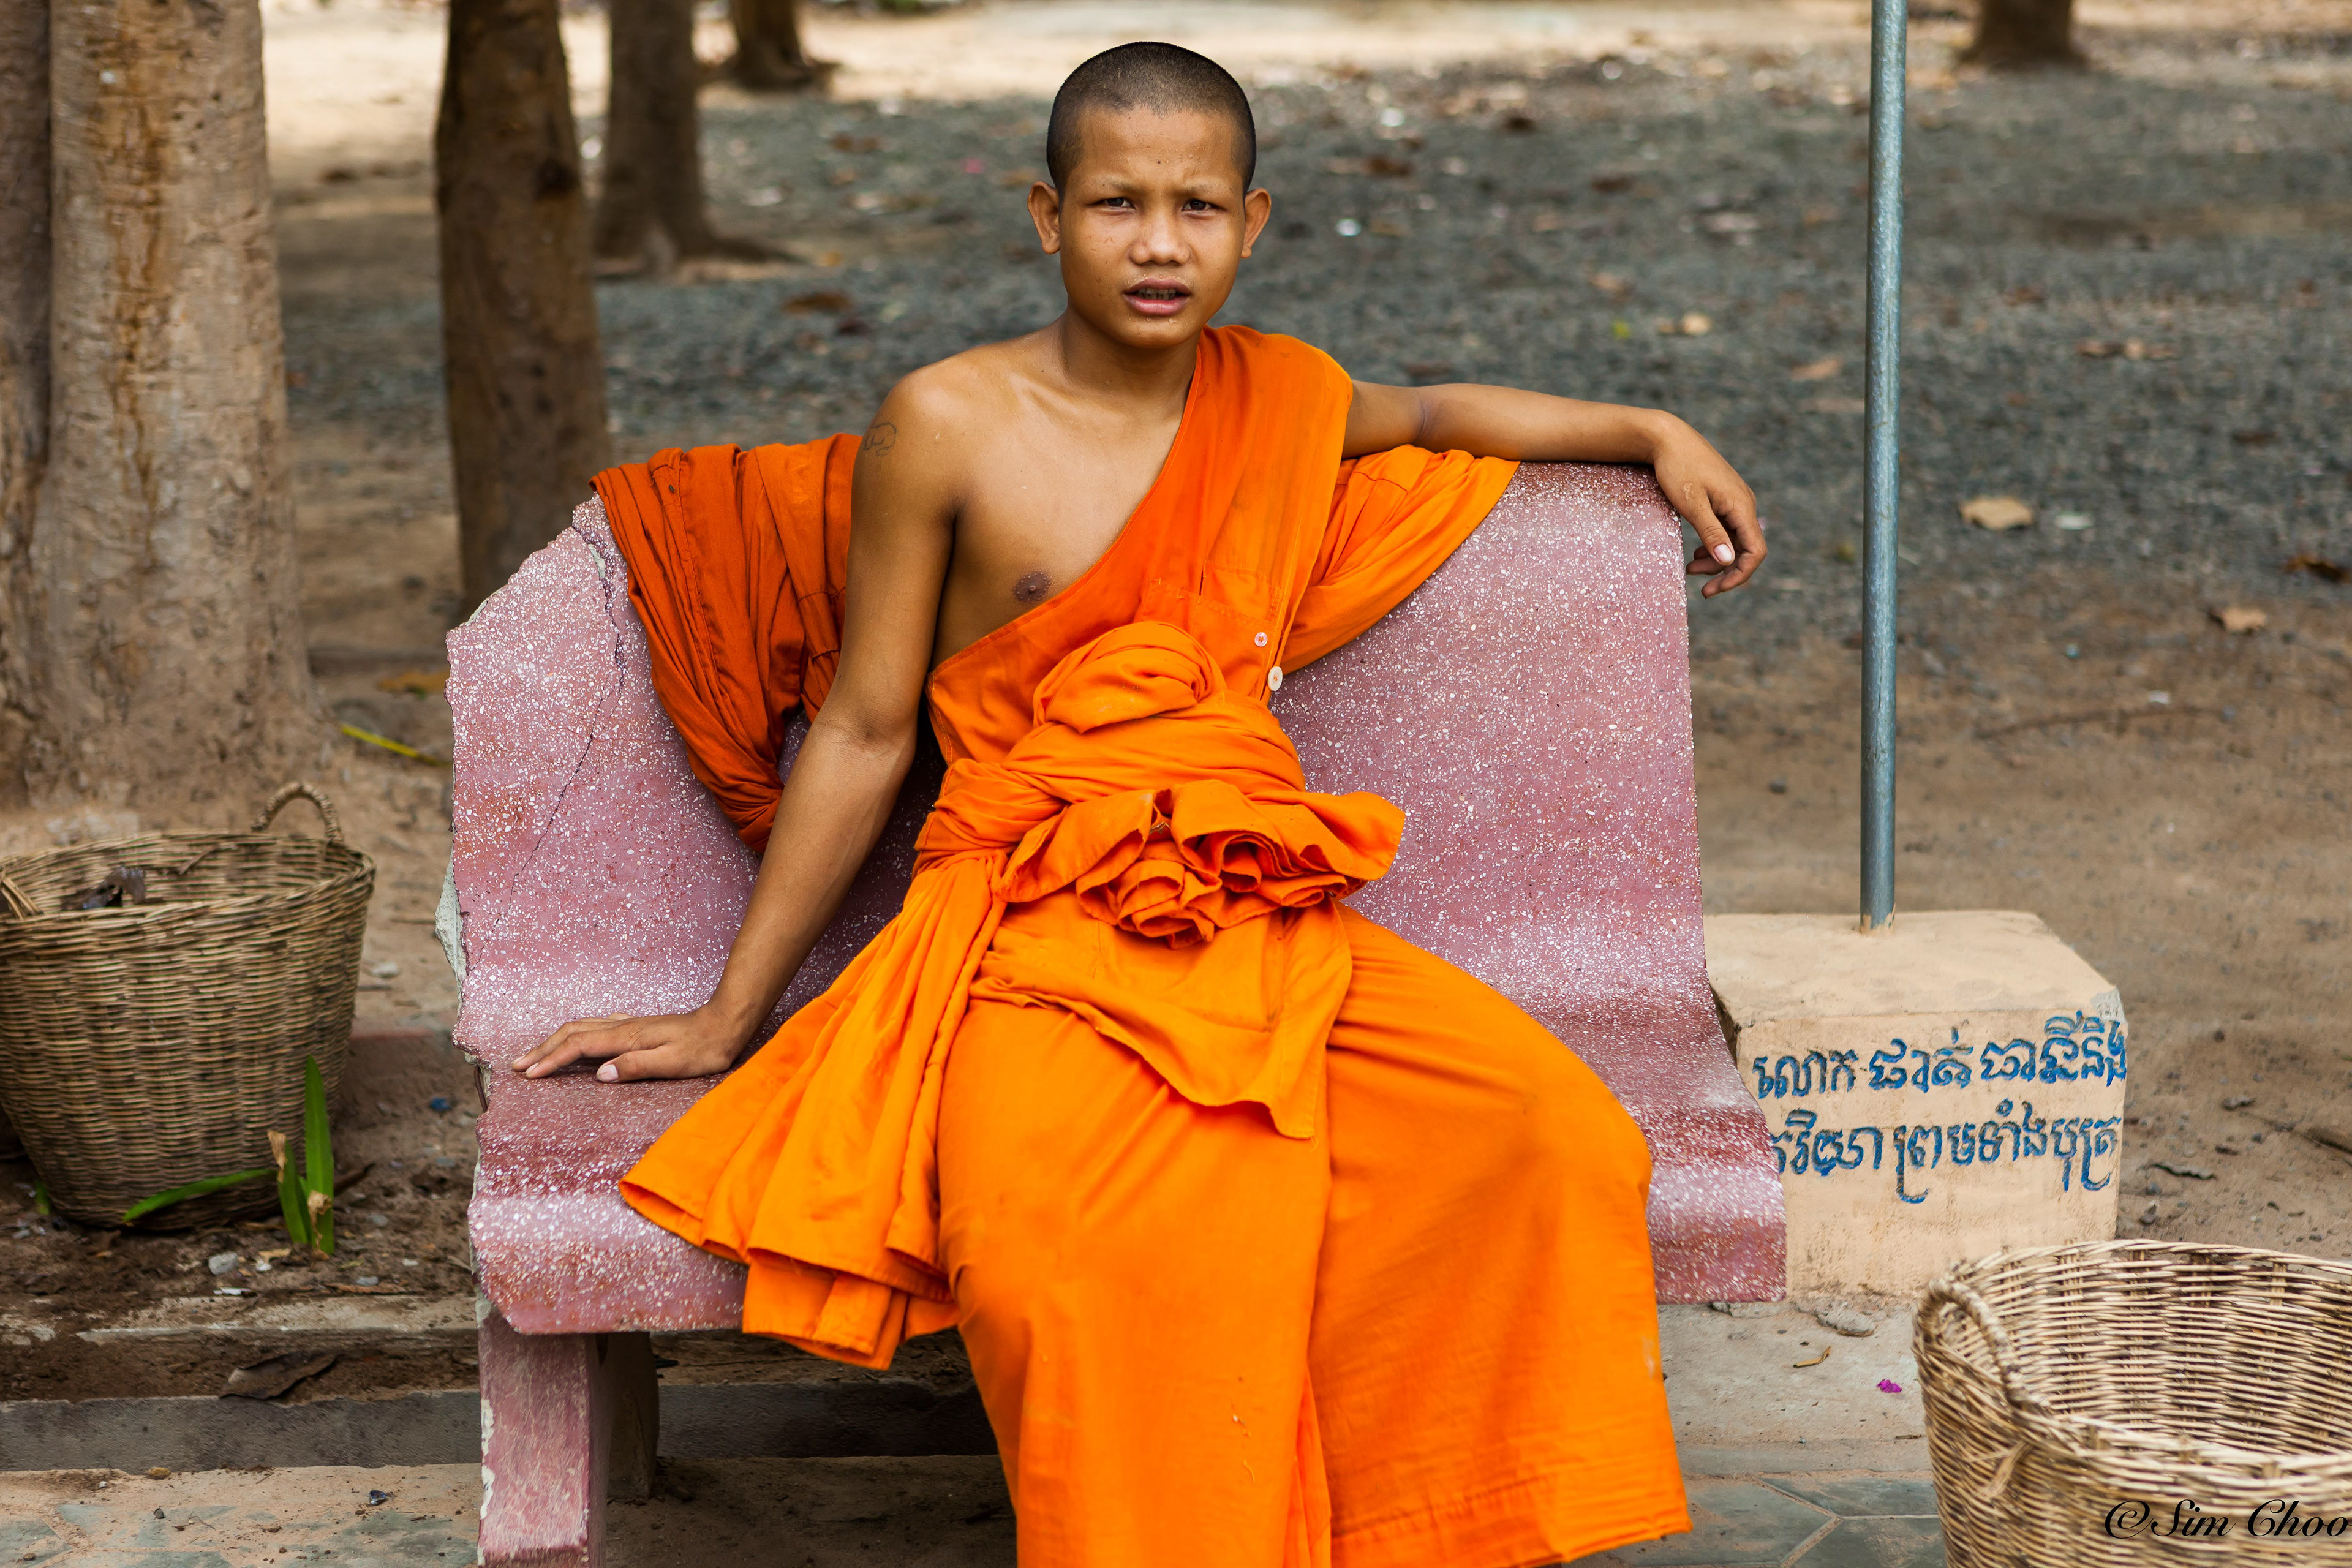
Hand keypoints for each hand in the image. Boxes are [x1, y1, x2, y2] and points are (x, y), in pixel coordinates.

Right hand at [511, 1006, 749, 1082]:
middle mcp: (623, 1026)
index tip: (529, 1074)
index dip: (551, 1060)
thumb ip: (636, 1067)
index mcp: (627, 1037)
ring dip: (554, 1041)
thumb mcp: (673, 1063)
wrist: (726, 1024)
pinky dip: (573, 1035)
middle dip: (542, 1049)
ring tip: (535, 1055)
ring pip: (581, 1027)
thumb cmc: (704, 1049)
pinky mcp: (636, 1026)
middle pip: (572, 1032)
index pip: (578, 1047)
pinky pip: (594, 1026)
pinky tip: (573, 1041)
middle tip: (517, 1065)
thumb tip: (600, 1074)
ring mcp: (629, 1024)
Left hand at [1648, 417, 1764, 596]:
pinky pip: (1726, 528)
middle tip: (1702, 591)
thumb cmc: (1677, 468)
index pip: (1755, 552)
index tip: (1714, 590)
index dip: (1739, 576)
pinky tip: (1695, 551)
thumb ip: (1711, 533)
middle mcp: (1744, 504)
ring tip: (1690, 568)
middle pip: (1745, 549)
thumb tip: (1727, 561)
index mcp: (1741, 506)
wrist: (1668, 438)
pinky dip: (1713, 544)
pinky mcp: (1723, 498)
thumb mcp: (1691, 504)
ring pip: (1734, 540)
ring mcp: (1734, 500)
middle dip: (1725, 572)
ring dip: (1716, 559)